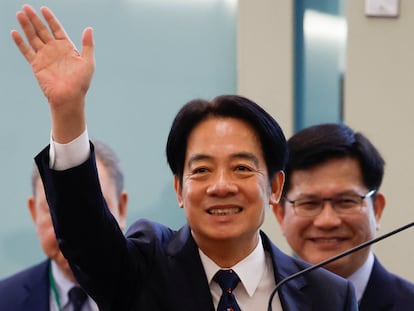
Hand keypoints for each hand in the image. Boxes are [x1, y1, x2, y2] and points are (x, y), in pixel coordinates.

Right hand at [11, 5, 94, 141]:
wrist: (69, 97)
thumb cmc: (81, 82)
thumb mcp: (88, 62)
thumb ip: (87, 45)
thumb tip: (89, 28)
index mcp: (67, 48)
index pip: (57, 29)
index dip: (50, 19)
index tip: (43, 9)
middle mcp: (54, 50)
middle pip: (42, 30)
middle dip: (35, 19)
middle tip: (26, 7)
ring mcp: (44, 57)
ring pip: (33, 38)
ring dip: (26, 26)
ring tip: (20, 14)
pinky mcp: (36, 64)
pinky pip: (26, 51)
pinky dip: (20, 42)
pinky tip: (14, 32)